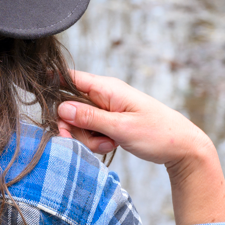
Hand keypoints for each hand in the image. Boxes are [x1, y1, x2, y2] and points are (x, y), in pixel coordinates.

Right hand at [57, 71, 212, 170]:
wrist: (183, 148)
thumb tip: (62, 109)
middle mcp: (103, 95)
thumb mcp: (122, 128)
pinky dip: (95, 141)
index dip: (51, 84)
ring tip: (107, 144)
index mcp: (107, 88)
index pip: (69, 77)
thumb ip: (90, 118)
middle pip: (69, 106)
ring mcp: (106, 108)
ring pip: (78, 121)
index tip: (41, 101)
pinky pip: (90, 130)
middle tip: (85, 142)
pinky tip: (110, 145)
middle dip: (73, 127)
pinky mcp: (108, 121)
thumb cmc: (158, 133)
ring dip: (86, 137)